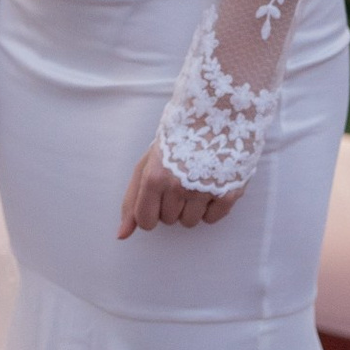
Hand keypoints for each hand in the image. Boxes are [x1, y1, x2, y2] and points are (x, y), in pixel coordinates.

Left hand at [118, 145, 237, 237]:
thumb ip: (132, 199)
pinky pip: (212, 218)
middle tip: (179, 179)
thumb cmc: (177, 140)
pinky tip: (211, 185)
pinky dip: (211, 207)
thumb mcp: (148, 163)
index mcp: (154, 177)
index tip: (156, 198)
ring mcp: (204, 190)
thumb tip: (121, 235)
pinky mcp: (228, 193)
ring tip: (195, 181)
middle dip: (172, 204)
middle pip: (169, 221)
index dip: (150, 213)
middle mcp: (178, 186)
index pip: (146, 220)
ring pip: (190, 222)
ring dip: (191, 207)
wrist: (216, 115)